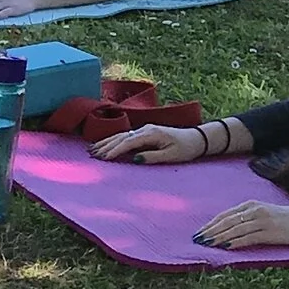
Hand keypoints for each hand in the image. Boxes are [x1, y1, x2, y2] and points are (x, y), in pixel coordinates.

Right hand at [93, 123, 212, 164]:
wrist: (196, 138)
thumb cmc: (185, 149)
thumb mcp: (171, 156)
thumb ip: (152, 157)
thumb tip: (135, 159)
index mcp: (151, 134)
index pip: (128, 142)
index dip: (115, 150)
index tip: (103, 158)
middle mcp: (146, 129)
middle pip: (121, 137)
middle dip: (106, 146)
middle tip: (92, 156)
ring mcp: (145, 129)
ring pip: (121, 135)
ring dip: (106, 142)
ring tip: (92, 150)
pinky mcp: (145, 132)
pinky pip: (126, 136)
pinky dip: (114, 140)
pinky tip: (105, 145)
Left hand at [193, 198, 288, 250]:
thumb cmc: (286, 219)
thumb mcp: (264, 214)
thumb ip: (247, 219)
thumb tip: (227, 231)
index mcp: (251, 205)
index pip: (225, 215)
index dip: (210, 224)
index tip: (199, 233)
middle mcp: (254, 210)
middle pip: (226, 221)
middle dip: (210, 231)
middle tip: (197, 240)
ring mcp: (262, 221)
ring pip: (234, 229)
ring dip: (218, 238)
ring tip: (206, 245)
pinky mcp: (270, 232)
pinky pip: (248, 238)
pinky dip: (234, 242)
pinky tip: (224, 247)